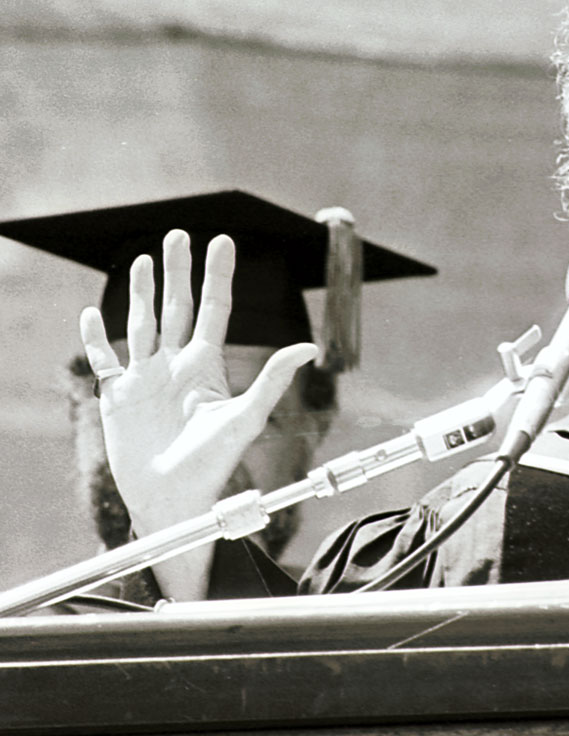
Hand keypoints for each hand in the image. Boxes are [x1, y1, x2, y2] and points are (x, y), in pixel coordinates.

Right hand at [79, 230, 316, 596]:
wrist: (173, 500)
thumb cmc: (212, 465)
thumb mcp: (245, 417)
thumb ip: (272, 380)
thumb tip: (310, 349)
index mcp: (206, 366)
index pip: (213, 309)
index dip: (217, 276)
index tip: (223, 242)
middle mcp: (175, 366)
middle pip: (176, 307)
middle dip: (177, 272)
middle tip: (177, 234)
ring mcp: (145, 379)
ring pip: (141, 324)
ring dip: (140, 293)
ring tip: (142, 259)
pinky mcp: (117, 397)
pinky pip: (103, 360)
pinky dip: (95, 337)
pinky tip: (91, 314)